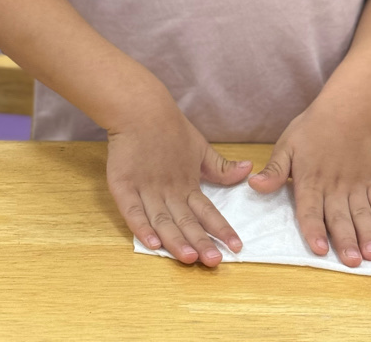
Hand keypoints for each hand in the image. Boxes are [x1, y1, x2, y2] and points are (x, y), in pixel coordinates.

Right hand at [106, 94, 251, 266]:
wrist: (139, 109)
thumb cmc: (170, 129)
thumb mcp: (200, 147)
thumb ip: (221, 167)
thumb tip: (247, 170)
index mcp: (188, 183)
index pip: (208, 211)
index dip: (221, 229)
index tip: (237, 247)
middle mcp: (169, 190)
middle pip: (186, 221)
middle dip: (201, 243)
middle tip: (215, 262)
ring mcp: (146, 189)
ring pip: (162, 220)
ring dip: (176, 240)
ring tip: (189, 257)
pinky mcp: (123, 185)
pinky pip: (132, 211)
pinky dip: (141, 227)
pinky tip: (151, 243)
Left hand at [248, 106, 370, 267]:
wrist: (344, 111)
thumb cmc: (310, 130)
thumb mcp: (286, 146)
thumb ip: (274, 170)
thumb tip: (254, 185)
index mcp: (310, 180)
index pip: (311, 209)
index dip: (314, 229)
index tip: (320, 249)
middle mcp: (334, 186)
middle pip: (340, 217)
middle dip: (346, 241)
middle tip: (352, 263)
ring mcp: (356, 184)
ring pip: (362, 213)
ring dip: (367, 235)